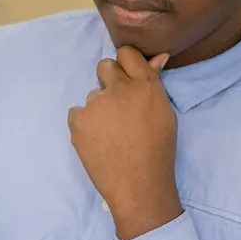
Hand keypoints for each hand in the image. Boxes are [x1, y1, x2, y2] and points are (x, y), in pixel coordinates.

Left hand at [68, 46, 181, 239]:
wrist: (138, 185)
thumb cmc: (157, 151)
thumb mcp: (163, 113)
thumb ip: (153, 83)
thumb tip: (157, 57)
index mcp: (145, 85)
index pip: (127, 53)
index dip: (125, 65)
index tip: (125, 78)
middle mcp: (120, 88)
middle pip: (105, 67)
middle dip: (108, 81)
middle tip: (116, 108)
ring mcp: (96, 103)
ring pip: (92, 96)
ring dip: (99, 109)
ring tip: (110, 135)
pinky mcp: (78, 119)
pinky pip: (77, 113)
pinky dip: (84, 125)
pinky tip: (97, 141)